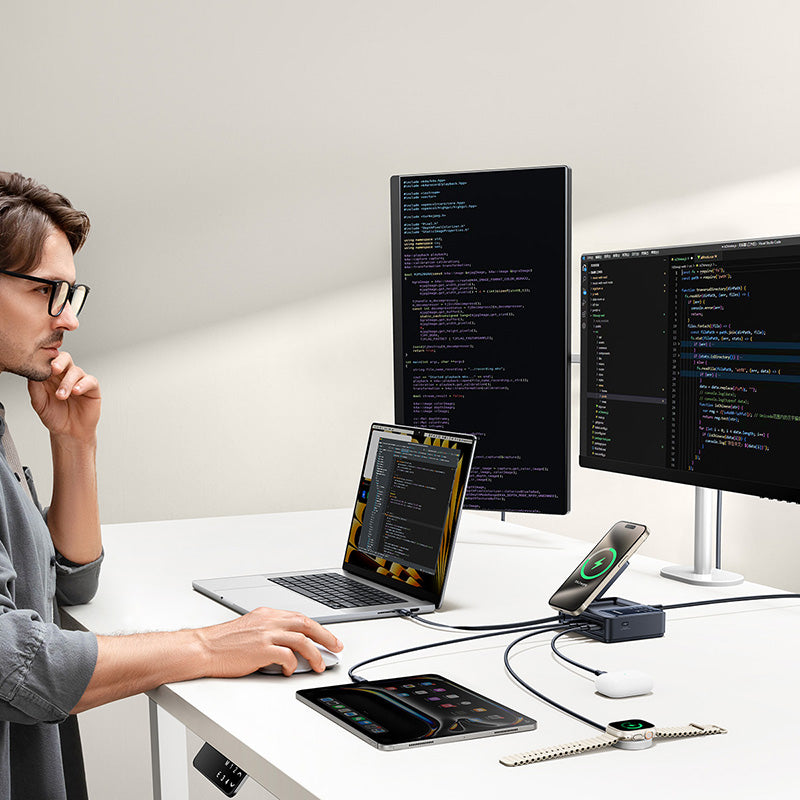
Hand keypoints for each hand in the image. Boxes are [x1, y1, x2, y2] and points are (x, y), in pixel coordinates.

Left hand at [27, 351, 100, 442]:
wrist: (69, 432)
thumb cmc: (54, 416)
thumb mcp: (39, 403)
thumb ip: (35, 388)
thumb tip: (31, 374)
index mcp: (51, 375)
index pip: (49, 360)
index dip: (45, 359)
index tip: (40, 365)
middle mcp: (66, 375)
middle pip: (64, 358)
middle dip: (59, 362)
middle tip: (54, 369)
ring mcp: (79, 380)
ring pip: (76, 371)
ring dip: (67, 382)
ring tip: (61, 396)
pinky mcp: (92, 388)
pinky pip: (90, 381)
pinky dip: (83, 384)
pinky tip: (76, 391)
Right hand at [196, 607, 343, 676]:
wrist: (203, 648)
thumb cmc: (223, 642)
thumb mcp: (251, 628)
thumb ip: (270, 631)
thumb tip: (289, 643)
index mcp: (267, 615)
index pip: (300, 618)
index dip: (317, 628)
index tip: (328, 638)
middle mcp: (269, 621)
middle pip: (306, 624)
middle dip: (325, 637)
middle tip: (336, 647)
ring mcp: (265, 634)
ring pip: (301, 640)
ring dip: (314, 654)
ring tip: (319, 665)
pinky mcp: (261, 650)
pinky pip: (287, 656)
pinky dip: (293, 664)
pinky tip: (290, 671)